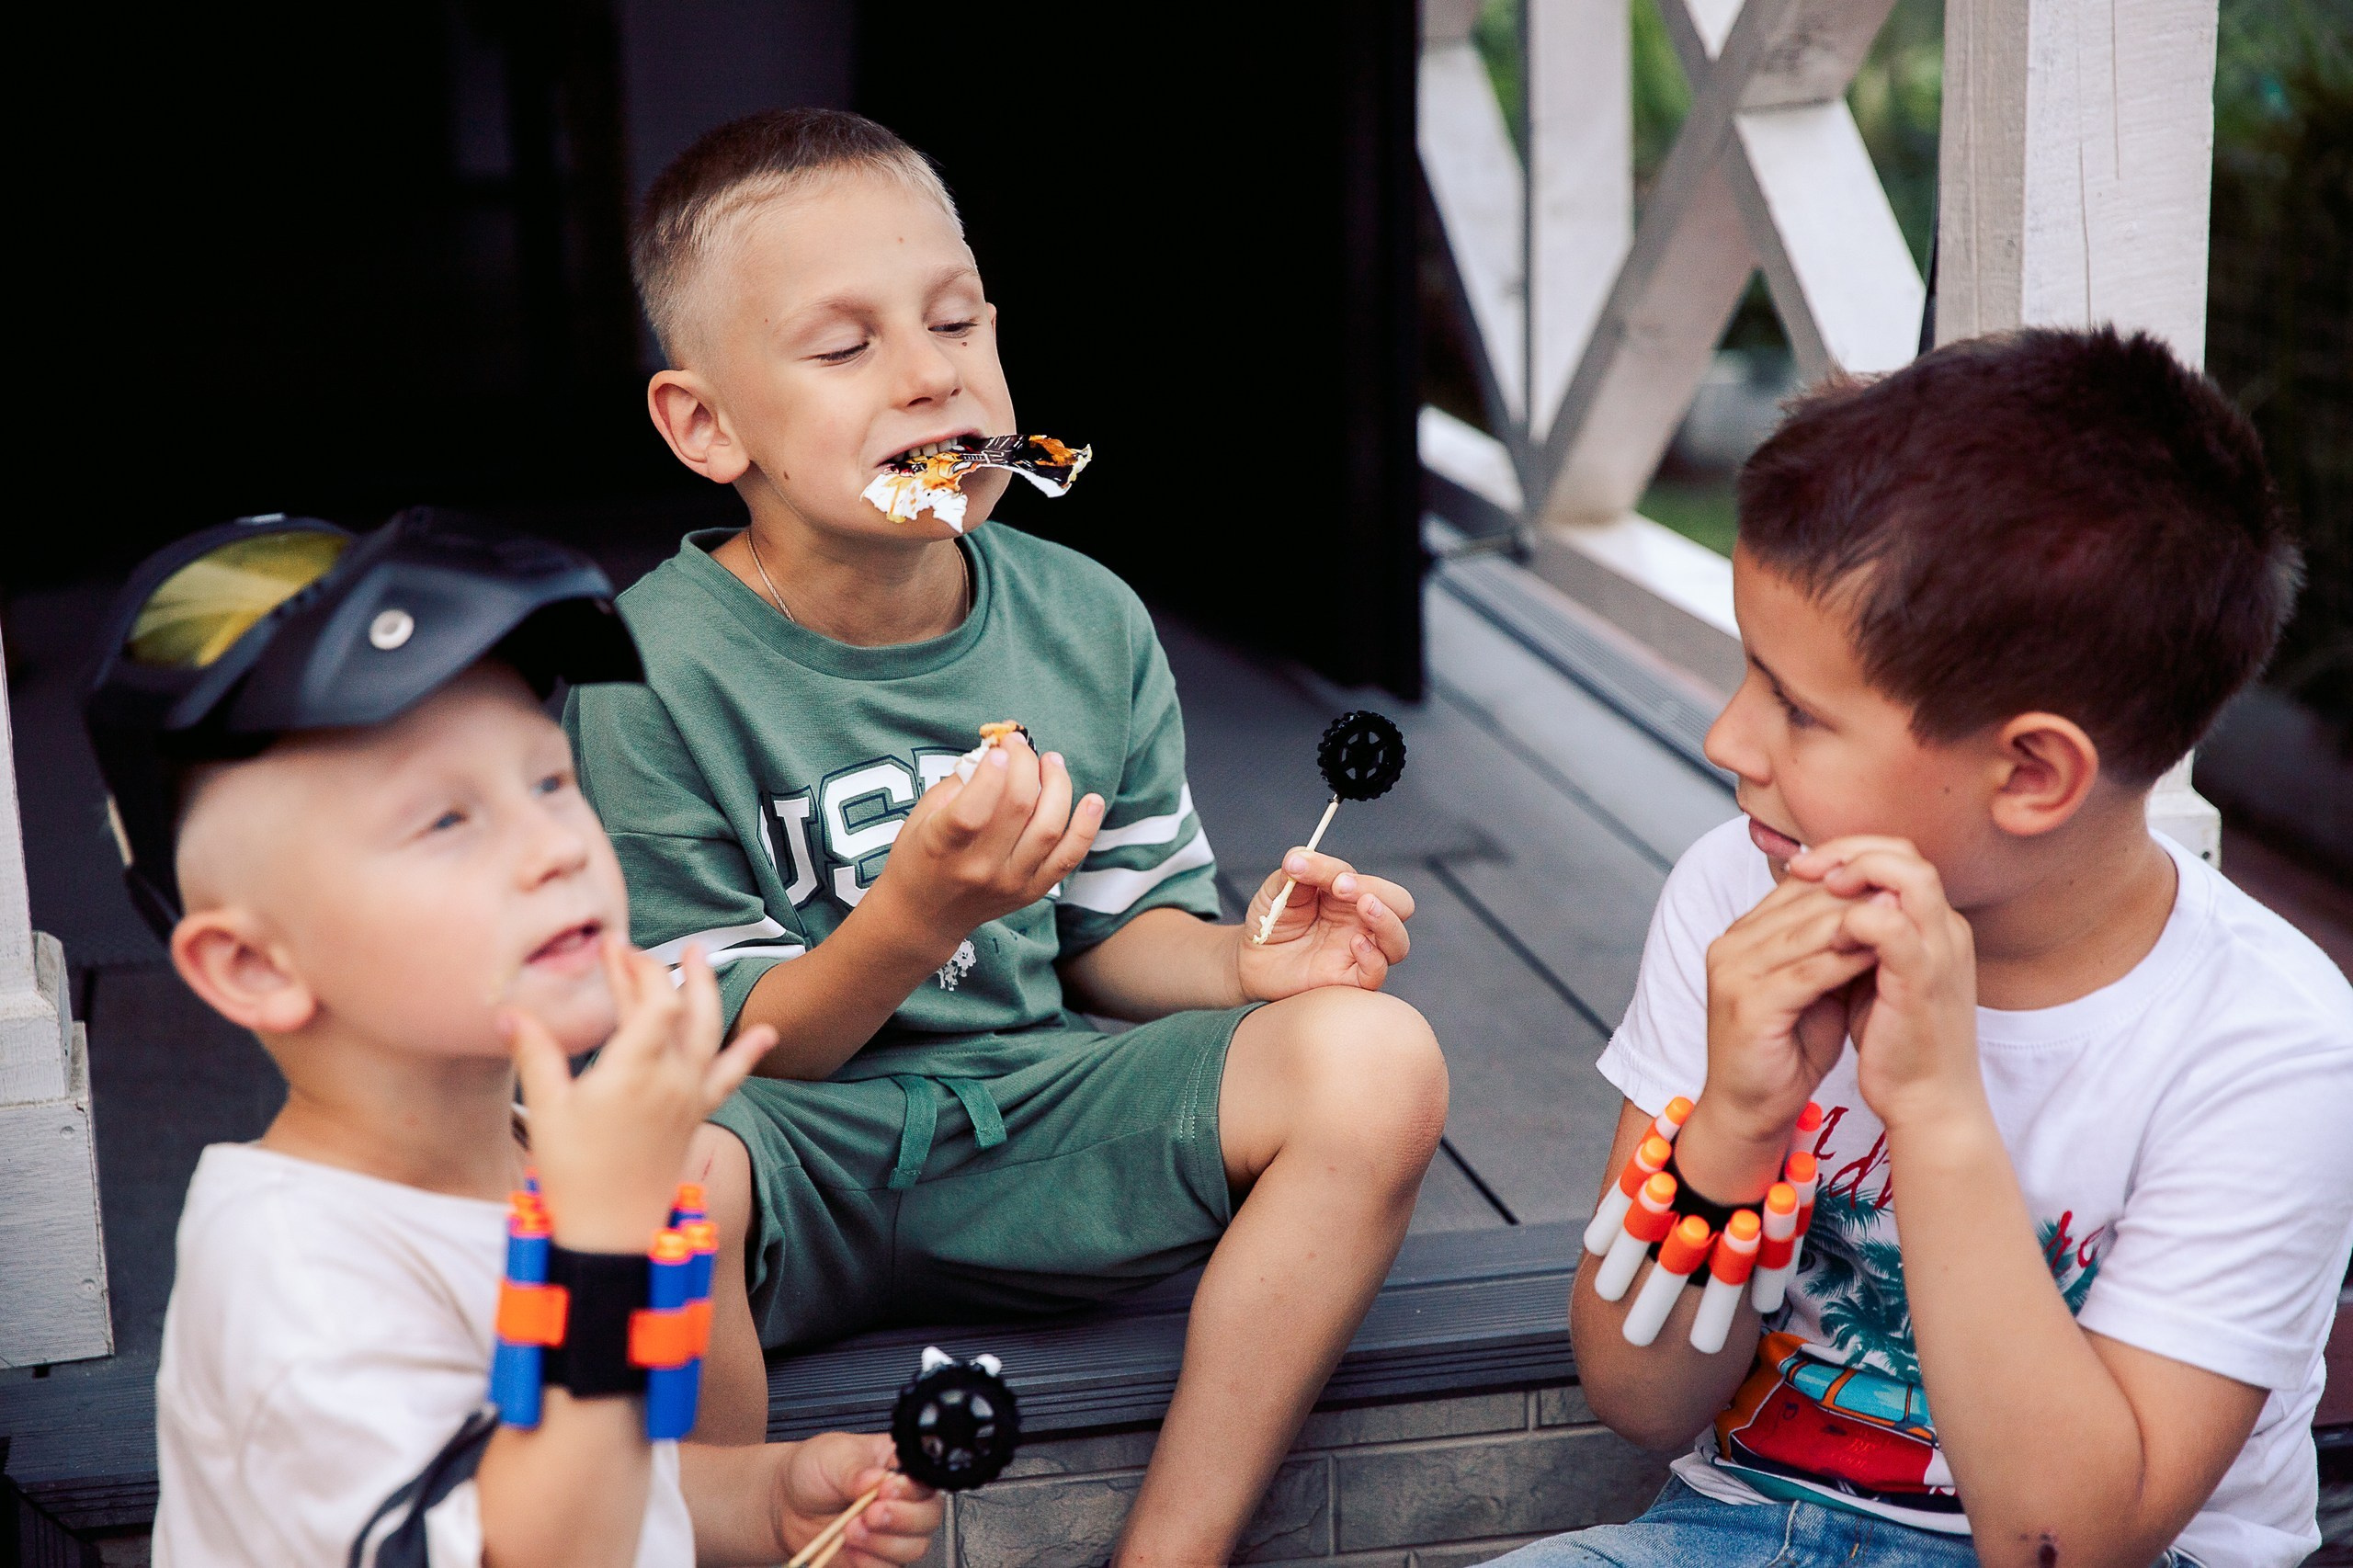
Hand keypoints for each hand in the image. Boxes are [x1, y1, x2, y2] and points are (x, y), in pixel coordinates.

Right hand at [503, 941, 773, 1252]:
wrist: (613, 1231)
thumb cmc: (574, 1173)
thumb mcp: (546, 1110)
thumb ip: (535, 1055)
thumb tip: (506, 1013)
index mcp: (635, 1071)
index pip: (654, 1001)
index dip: (636, 968)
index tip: (613, 948)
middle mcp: (673, 1078)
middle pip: (681, 1008)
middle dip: (661, 971)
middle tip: (637, 948)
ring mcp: (690, 1096)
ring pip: (709, 1032)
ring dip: (706, 990)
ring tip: (700, 957)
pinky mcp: (697, 1115)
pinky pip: (730, 1077)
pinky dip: (748, 1053)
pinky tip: (768, 1034)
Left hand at [771, 1434, 941, 1567]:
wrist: (786, 1504)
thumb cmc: (814, 1471)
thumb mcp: (834, 1457)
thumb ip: (857, 1470)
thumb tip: (877, 1478)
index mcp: (899, 1467)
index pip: (925, 1480)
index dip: (910, 1490)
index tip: (884, 1490)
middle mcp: (903, 1500)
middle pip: (929, 1517)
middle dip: (901, 1519)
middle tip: (870, 1514)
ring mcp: (892, 1532)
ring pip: (914, 1547)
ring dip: (882, 1542)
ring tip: (852, 1529)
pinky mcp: (877, 1557)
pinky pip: (889, 1567)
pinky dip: (870, 1561)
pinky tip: (851, 1547)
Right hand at [874, 732, 1101, 952]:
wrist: (925, 915)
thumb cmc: (920, 855)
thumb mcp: (923, 816)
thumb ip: (959, 783)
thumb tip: (999, 751)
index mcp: (942, 847)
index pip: (972, 811)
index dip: (992, 774)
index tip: (1000, 749)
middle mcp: (979, 868)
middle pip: (1017, 808)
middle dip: (1025, 765)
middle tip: (1021, 745)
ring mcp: (1009, 882)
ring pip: (1048, 828)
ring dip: (1057, 786)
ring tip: (1052, 762)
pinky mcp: (1032, 891)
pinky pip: (1067, 857)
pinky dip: (1085, 827)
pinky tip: (1092, 800)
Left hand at [1236, 849, 1413, 999]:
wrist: (1250, 957)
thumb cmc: (1272, 919)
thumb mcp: (1278, 889)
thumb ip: (1294, 873)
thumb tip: (1299, 857)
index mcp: (1351, 895)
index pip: (1367, 879)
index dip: (1339, 870)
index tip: (1304, 866)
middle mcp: (1362, 922)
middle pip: (1399, 905)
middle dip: (1377, 890)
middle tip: (1341, 886)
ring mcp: (1358, 952)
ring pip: (1397, 941)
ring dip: (1386, 921)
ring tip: (1366, 906)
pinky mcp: (1348, 980)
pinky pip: (1376, 974)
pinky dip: (1374, 959)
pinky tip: (1356, 943)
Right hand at [1689, 873, 1881, 1190]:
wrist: (1750, 1109)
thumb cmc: (1787, 1048)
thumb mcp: (1811, 986)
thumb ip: (1829, 947)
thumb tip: (1879, 904)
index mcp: (1741, 935)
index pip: (1799, 888)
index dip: (1849, 879)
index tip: (1898, 880)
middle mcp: (1730, 946)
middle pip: (1802, 902)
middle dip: (1859, 894)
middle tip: (1908, 890)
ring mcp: (1733, 973)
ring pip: (1807, 933)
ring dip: (1860, 922)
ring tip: (1904, 916)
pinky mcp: (1748, 1004)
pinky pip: (1808, 973)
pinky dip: (1848, 961)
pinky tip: (1883, 956)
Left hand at [1786, 837, 1980, 1134]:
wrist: (1928, 1101)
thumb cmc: (1899, 1041)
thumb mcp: (1878, 976)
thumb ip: (1862, 938)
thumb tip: (1822, 907)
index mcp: (1935, 927)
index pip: (1902, 856)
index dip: (1852, 850)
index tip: (1809, 865)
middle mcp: (1945, 931)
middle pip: (1907, 854)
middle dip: (1849, 850)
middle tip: (1807, 867)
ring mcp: (1940, 953)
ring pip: (1909, 877)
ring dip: (1856, 874)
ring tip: (1818, 891)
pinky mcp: (1922, 981)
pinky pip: (1892, 927)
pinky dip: (1855, 920)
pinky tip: (1829, 937)